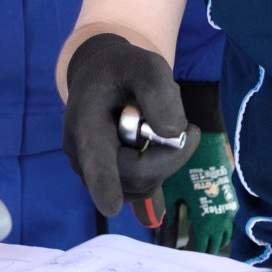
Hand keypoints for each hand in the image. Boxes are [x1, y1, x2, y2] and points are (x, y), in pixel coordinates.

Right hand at [63, 34, 198, 221]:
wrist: (101, 78)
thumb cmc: (121, 70)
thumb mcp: (145, 65)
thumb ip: (157, 91)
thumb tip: (171, 134)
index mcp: (86, 125)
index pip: (96, 159)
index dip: (104, 183)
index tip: (110, 206)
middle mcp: (83, 158)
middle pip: (135, 177)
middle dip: (169, 156)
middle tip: (188, 126)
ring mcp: (94, 175)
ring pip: (142, 186)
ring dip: (163, 160)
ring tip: (155, 127)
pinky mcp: (110, 183)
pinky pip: (144, 186)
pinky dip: (158, 166)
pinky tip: (151, 143)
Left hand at [156, 131, 235, 254]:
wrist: (207, 143)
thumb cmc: (185, 166)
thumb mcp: (170, 190)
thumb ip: (167, 212)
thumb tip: (161, 228)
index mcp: (205, 220)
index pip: (201, 248)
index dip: (192, 253)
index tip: (183, 256)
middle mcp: (222, 218)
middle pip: (216, 244)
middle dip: (204, 249)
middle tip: (191, 253)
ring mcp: (230, 208)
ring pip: (226, 235)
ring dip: (215, 240)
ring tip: (202, 242)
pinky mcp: (232, 197)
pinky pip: (230, 221)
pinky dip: (222, 228)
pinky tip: (213, 227)